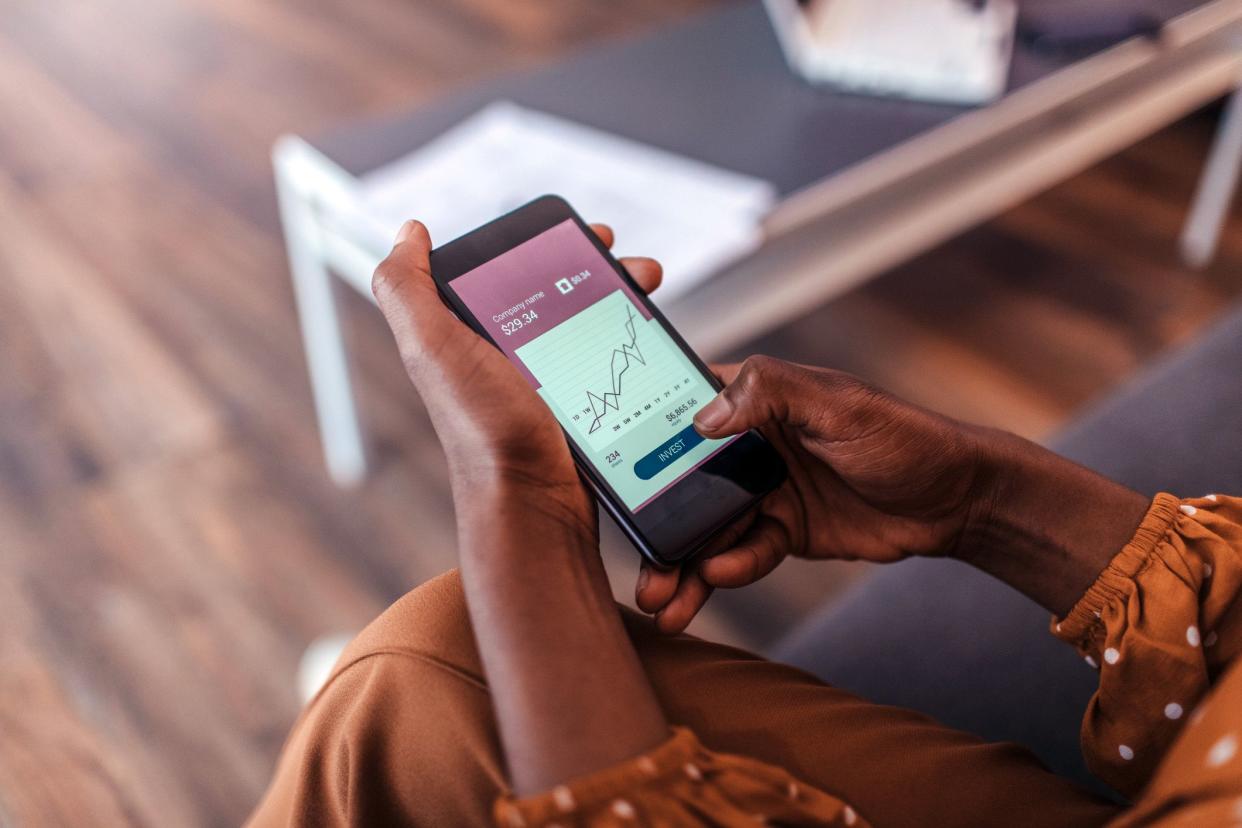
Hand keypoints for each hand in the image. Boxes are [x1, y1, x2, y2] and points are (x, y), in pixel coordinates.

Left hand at [373, 222, 674, 790]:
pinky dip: (632, 345)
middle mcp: (502, 359)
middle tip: (637, 267)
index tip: (590, 235)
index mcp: (467, 336)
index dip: (549, 245)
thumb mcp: (434, 350)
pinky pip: (608, 365)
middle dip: (602, 270)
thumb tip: (406, 233)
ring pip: (589, 325)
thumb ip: (407, 290)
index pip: (510, 271)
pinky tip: (653, 342)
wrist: (534, 507)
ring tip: (650, 292)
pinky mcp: (578, 414)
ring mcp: (544, 388)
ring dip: (624, 301)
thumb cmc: (485, 432)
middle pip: (559, 293)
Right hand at [637, 357, 991, 631]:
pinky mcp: (782, 531)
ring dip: (682, 564)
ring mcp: (763, 490)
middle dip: (654, 525)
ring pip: (707, 528)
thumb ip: (771, 394)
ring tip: (660, 602)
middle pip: (682, 483)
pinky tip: (717, 581)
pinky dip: (729, 571)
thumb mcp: (838, 404)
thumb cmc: (902, 435)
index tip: (602, 473)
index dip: (637, 438)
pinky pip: (744, 553)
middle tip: (637, 565)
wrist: (955, 501)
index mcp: (753, 399)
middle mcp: (747, 444)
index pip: (680, 410)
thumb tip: (704, 416)